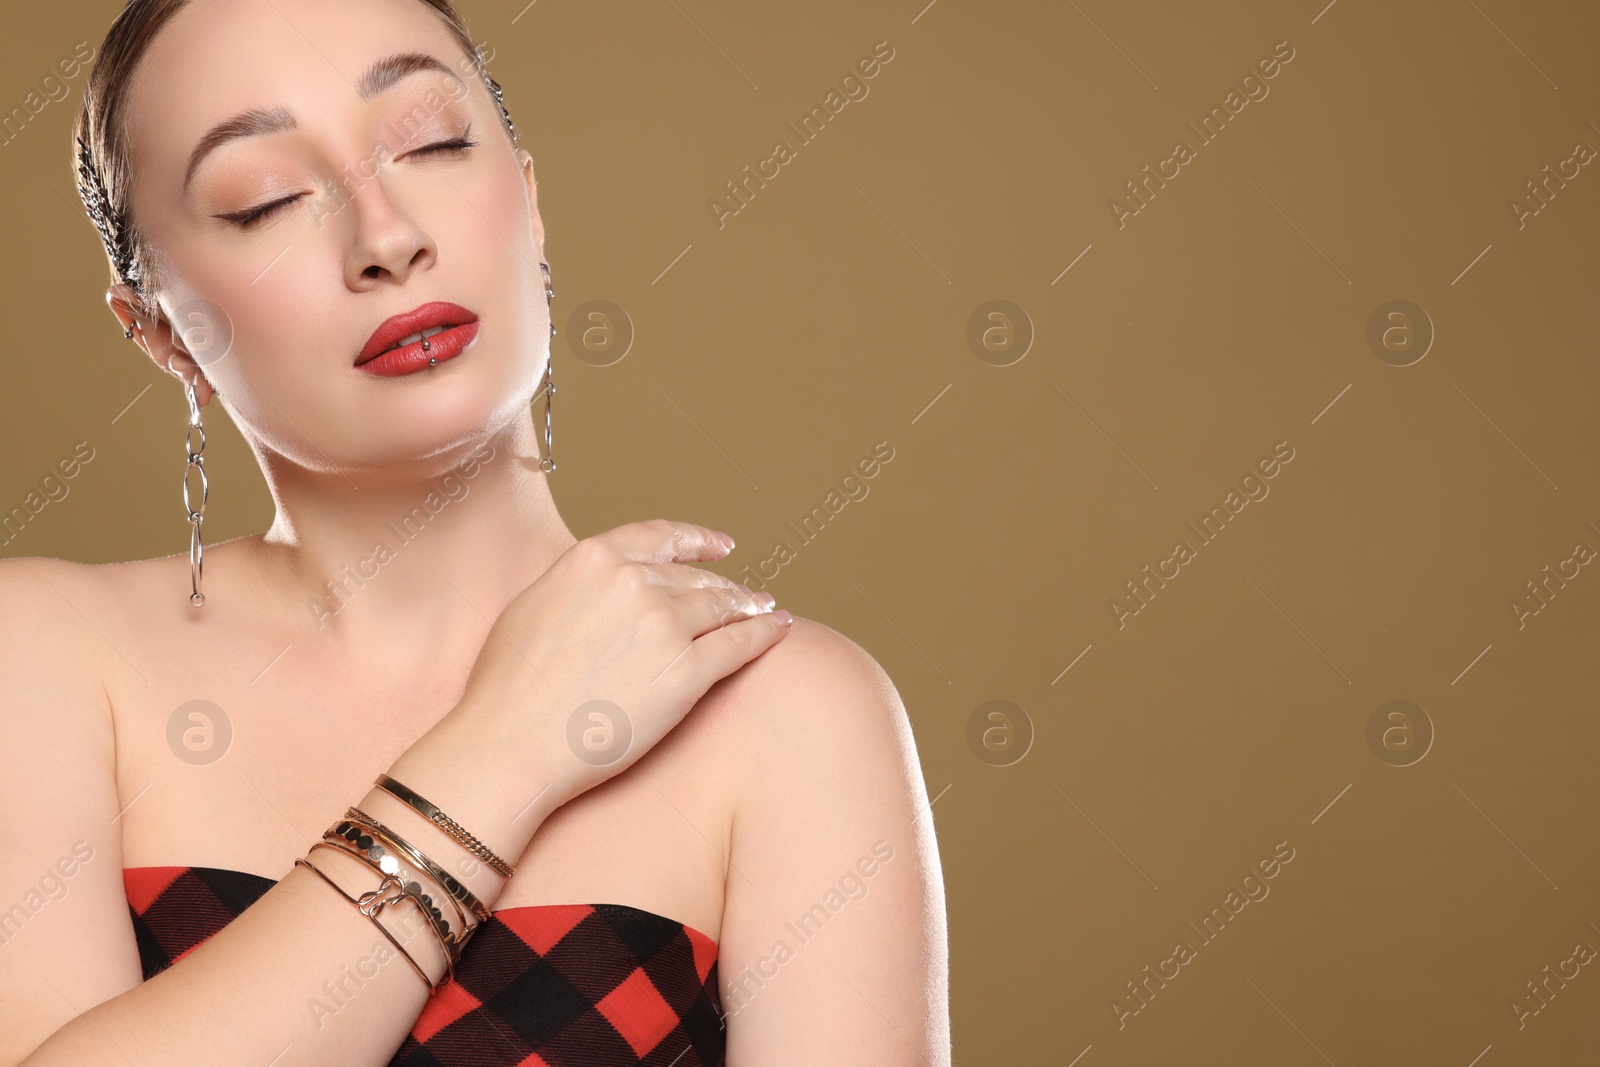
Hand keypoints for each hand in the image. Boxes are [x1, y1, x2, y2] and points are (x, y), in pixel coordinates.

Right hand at [452, 519, 788, 808]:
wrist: (510, 742)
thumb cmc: (508, 688)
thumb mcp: (534, 607)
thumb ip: (578, 586)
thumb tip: (601, 586)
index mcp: (593, 558)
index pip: (660, 537)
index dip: (698, 539)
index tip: (722, 545)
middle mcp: (634, 582)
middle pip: (695, 576)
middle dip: (724, 584)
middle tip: (747, 594)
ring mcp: (665, 624)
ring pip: (722, 606)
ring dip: (750, 607)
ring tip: (766, 611)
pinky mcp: (687, 671)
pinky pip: (739, 644)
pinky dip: (765, 634)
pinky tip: (778, 630)